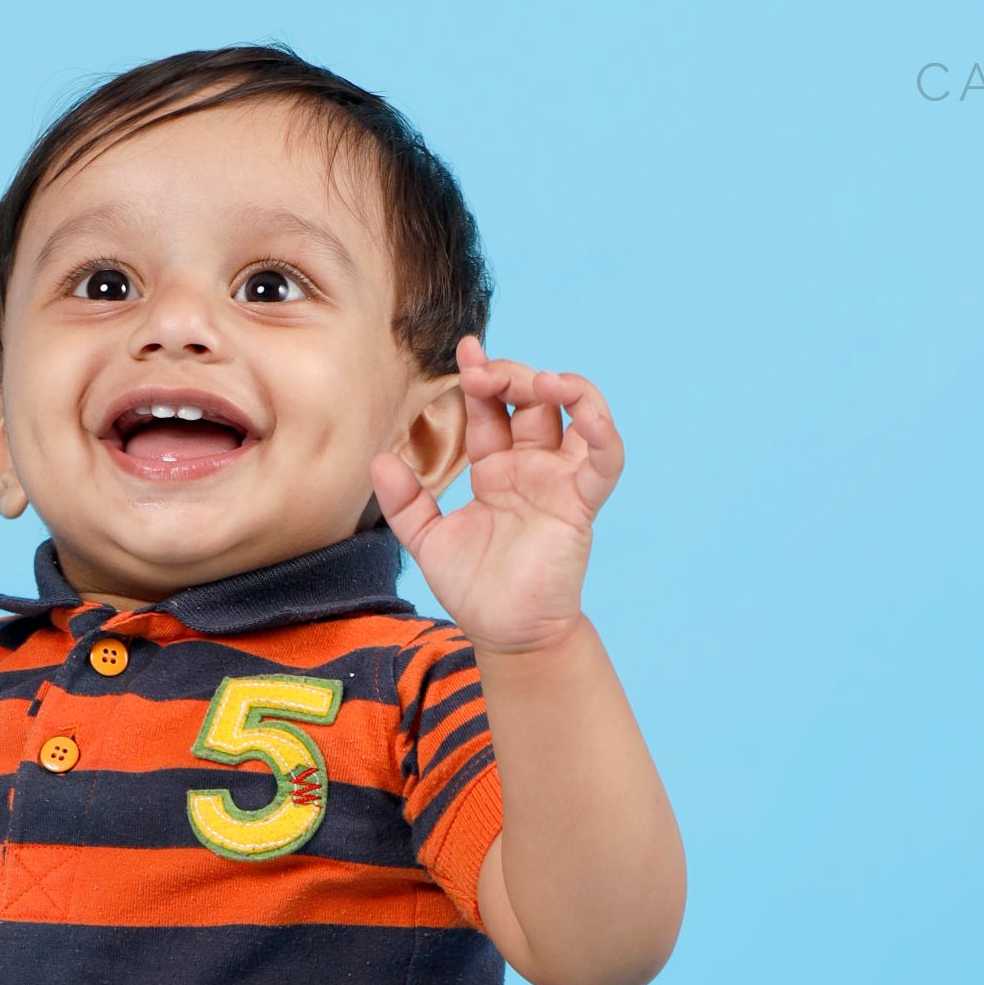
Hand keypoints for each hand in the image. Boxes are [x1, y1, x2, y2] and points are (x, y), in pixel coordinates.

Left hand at [370, 339, 625, 657]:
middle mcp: (532, 467)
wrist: (505, 635)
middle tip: (483, 371)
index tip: (465, 350)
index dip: (482, 376)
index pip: (492, 408)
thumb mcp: (427, 541)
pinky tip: (586, 411)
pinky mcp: (581, 504)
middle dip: (511, 376)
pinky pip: (604, 460)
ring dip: (564, 387)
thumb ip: (405, 502)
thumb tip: (378, 461)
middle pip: (532, 400)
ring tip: (539, 380)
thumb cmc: (474, 589)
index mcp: (497, 468)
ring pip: (577, 414)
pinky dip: (603, 431)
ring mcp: (559, 481)